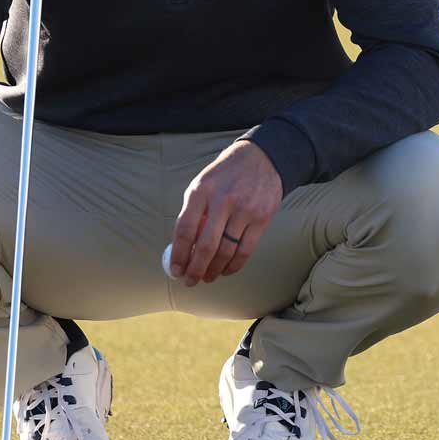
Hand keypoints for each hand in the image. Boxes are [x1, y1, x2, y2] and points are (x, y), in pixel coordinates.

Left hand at [170, 141, 283, 286]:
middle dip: (196, 269)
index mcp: (201, 191)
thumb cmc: (226, 175)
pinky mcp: (262, 217)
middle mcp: (222, 200)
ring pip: (226, 251)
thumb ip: (193, 212)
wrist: (262, 158)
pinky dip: (234, 265)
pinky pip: (246, 249)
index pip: (184, 229)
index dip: (178, 254)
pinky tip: (226, 270)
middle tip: (191, 281)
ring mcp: (244, 209)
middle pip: (205, 246)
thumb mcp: (203, 184)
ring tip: (208, 277)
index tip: (176, 270)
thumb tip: (182, 248)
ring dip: (215, 270)